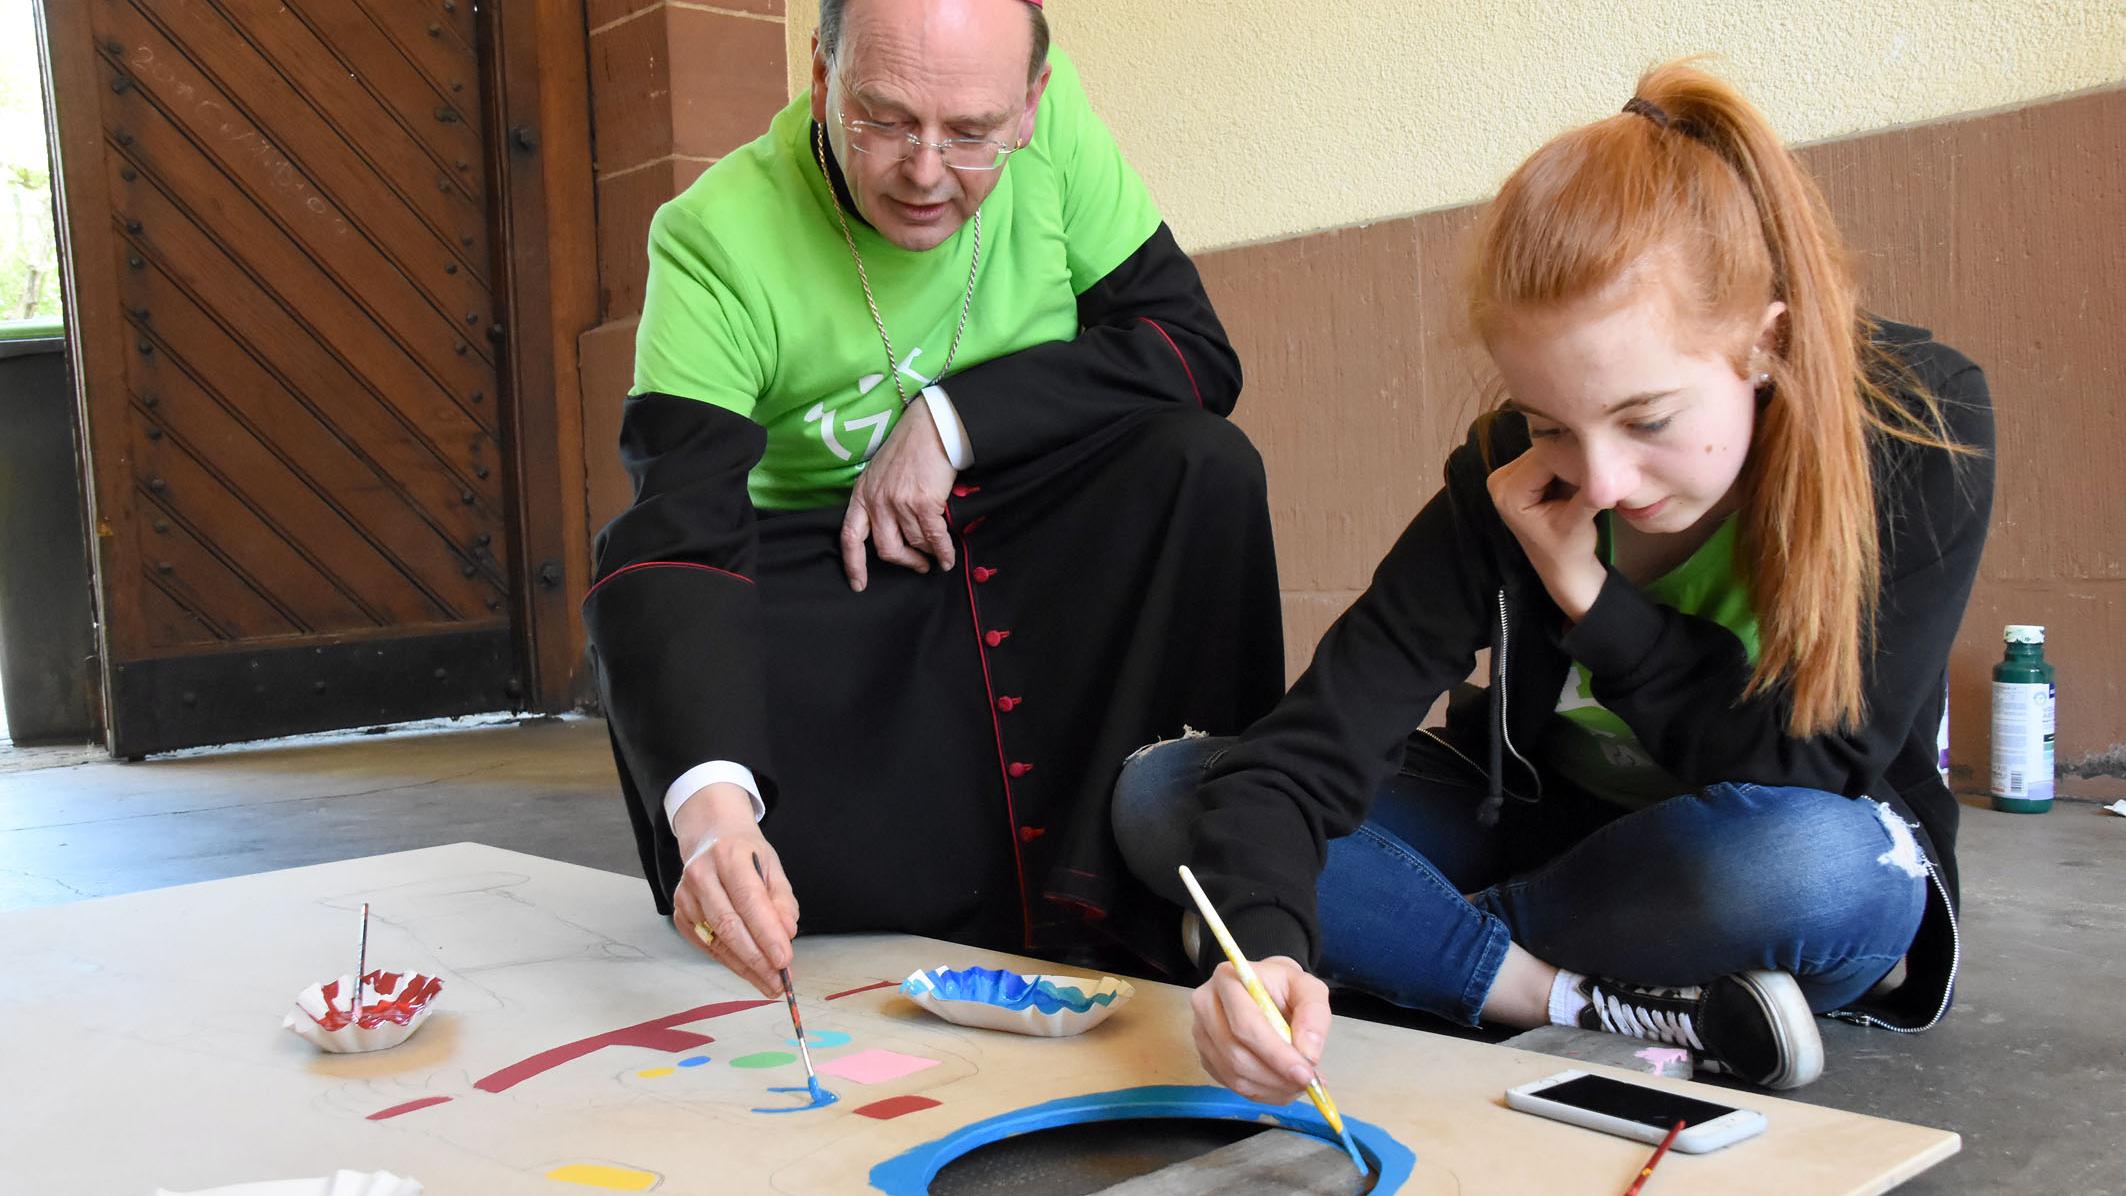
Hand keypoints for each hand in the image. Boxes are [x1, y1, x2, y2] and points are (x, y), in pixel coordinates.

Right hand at [669, 782, 800, 997]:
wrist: (710, 837)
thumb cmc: (746, 854)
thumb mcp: (772, 866)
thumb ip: (782, 900)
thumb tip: (788, 933)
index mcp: (728, 856)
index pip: (749, 900)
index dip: (766, 933)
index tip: (785, 959)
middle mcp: (701, 875)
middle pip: (729, 926)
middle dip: (756, 959)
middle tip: (779, 982)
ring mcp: (686, 897)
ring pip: (717, 941)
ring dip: (745, 968)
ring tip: (769, 984)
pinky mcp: (680, 915)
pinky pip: (707, 946)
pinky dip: (730, 961)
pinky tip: (749, 971)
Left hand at [840, 400, 958, 590]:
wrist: (931, 428)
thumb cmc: (909, 448)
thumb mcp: (880, 474)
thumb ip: (878, 501)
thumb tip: (892, 530)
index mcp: (862, 494)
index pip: (850, 537)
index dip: (853, 564)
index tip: (859, 584)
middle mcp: (876, 501)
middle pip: (886, 549)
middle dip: (905, 562)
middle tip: (918, 565)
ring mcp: (899, 503)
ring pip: (914, 544)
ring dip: (928, 554)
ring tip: (937, 556)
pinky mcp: (923, 503)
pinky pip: (934, 538)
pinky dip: (943, 552)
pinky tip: (948, 558)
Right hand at [1189, 957, 1331, 1104]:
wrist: (1265, 990)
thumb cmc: (1284, 987)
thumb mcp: (1308, 988)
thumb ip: (1314, 1015)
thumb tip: (1308, 1055)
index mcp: (1228, 980)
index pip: (1246, 1024)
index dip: (1275, 1053)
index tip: (1305, 1073)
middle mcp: (1205, 1006)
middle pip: (1235, 1054)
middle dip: (1275, 1076)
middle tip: (1306, 1084)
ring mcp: (1201, 1034)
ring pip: (1233, 1075)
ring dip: (1271, 1088)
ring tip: (1299, 1084)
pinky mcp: (1206, 1057)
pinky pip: (1232, 1085)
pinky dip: (1262, 1092)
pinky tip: (1282, 1084)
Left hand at [1486, 452, 1606, 620]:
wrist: (1563, 567)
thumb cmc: (1570, 549)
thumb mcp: (1579, 521)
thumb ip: (1588, 493)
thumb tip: (1605, 464)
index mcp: (1508, 493)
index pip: (1545, 457)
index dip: (1575, 458)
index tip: (1601, 465)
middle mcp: (1499, 480)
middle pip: (1543, 451)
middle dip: (1571, 458)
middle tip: (1598, 470)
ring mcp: (1505, 476)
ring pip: (1546, 451)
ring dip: (1569, 459)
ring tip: (1589, 475)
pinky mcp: (1518, 475)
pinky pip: (1545, 457)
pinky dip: (1564, 463)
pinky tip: (1579, 476)